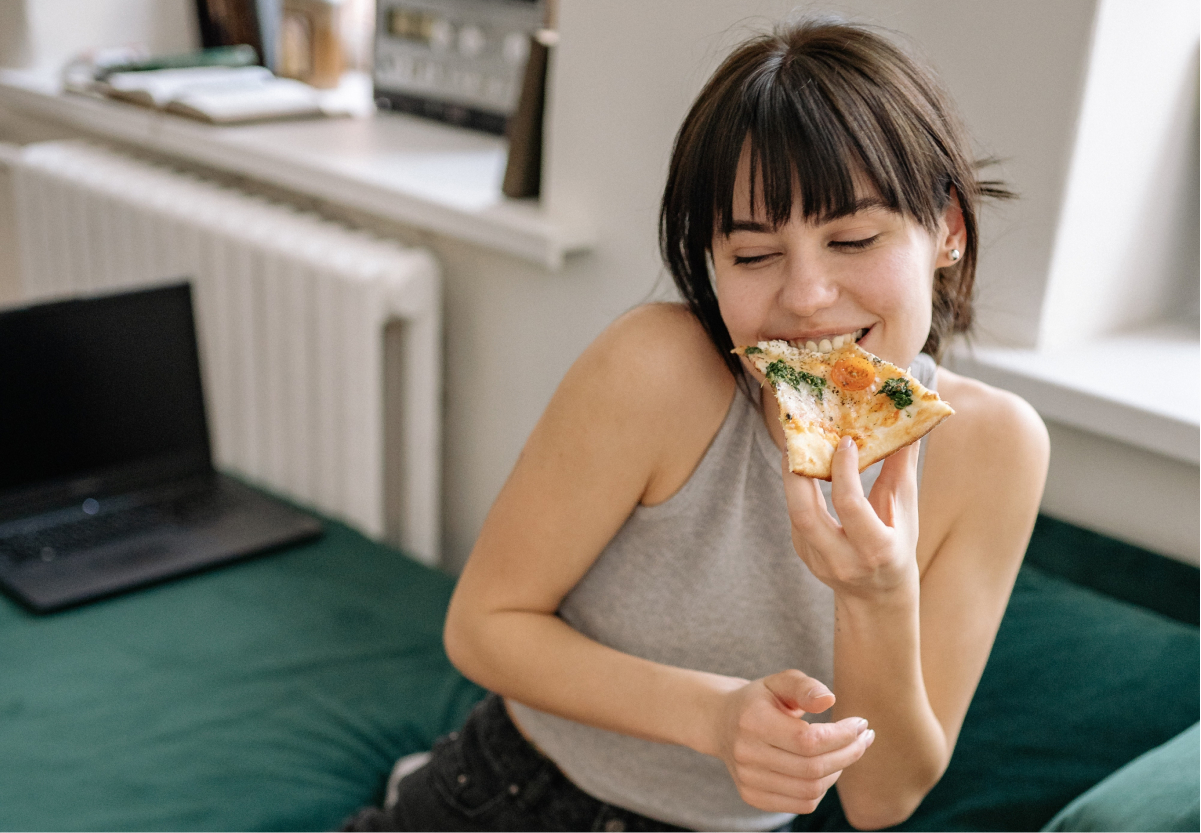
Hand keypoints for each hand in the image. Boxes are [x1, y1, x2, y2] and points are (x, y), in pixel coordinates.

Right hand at [713, 669, 874, 814]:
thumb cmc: (759, 699)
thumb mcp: (780, 682)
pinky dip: (822, 788)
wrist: (721, 722)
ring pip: (810, 790)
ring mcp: (747, 779)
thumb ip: (805, 687)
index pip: (808, 740)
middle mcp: (746, 754)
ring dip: (838, 771)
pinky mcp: (752, 796)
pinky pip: (801, 804)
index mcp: (752, 720)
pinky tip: (827, 768)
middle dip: (848, 753)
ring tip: (847, 751)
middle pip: (812, 768)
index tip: (861, 724)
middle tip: (864, 738)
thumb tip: (830, 700)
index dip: (842, 735)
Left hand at [781, 437, 920, 597]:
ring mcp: (818, 559)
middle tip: (800, 438)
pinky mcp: (803, 553)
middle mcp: (843, 559)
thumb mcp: (905, 513)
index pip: (849, 505)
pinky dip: (798, 488)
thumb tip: (909, 427)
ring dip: (792, 477)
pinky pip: (796, 515)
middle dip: (797, 473)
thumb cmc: (897, 547)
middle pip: (804, 514)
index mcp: (876, 549)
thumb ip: (901, 471)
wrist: (876, 596)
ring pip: (795, 514)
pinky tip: (803, 465)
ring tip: (796, 446)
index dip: (844, 469)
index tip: (845, 441)